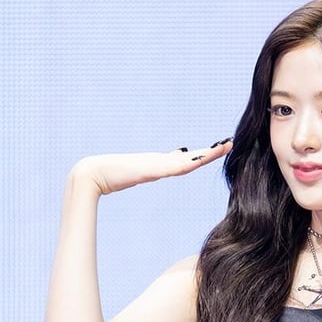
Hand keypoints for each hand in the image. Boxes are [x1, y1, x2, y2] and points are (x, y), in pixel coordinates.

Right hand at [69, 138, 232, 194]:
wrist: (91, 174)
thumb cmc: (109, 177)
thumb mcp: (135, 176)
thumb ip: (147, 173)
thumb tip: (155, 170)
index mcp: (158, 165)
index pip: (185, 160)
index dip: (202, 155)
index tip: (218, 149)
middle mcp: (159, 161)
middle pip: (190, 156)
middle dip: (210, 152)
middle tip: (229, 143)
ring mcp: (155, 164)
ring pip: (187, 160)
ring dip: (205, 155)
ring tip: (223, 148)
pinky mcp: (149, 169)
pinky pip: (173, 167)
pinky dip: (188, 164)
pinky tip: (200, 160)